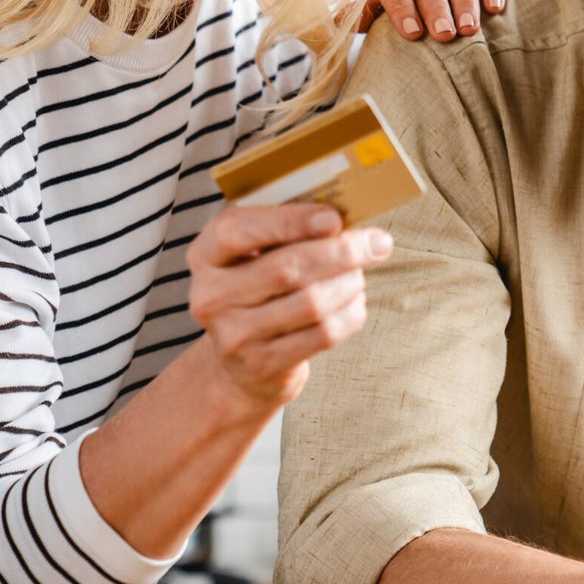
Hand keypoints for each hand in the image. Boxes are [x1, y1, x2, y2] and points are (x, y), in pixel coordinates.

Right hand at [183, 203, 392, 413]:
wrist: (240, 363)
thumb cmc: (260, 292)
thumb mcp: (257, 256)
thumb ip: (288, 233)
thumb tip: (347, 220)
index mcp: (205, 255)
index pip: (238, 229)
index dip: (289, 221)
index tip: (334, 218)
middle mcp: (211, 295)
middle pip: (286, 268)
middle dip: (341, 252)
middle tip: (377, 243)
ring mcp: (234, 335)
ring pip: (311, 303)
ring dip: (349, 284)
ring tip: (360, 276)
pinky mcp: (262, 364)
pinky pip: (322, 335)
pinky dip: (350, 315)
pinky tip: (355, 304)